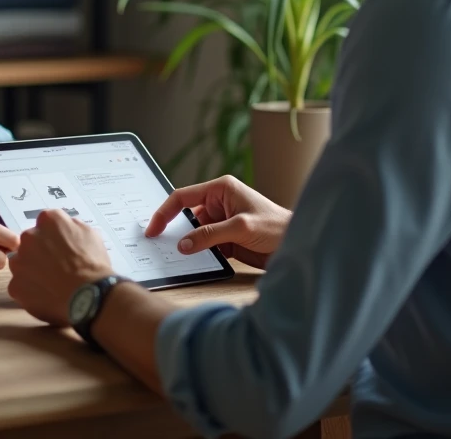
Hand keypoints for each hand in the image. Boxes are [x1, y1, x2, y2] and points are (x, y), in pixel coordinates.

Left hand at [7, 209, 113, 326]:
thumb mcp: (90, 234)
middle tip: (56, 265)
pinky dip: (30, 291)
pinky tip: (47, 294)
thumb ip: (72, 226)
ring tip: (52, 282)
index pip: (45, 223)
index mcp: (49, 220)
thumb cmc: (93, 265)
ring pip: (22, 263)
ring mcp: (19, 262)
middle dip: (40, 252)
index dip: (54, 236)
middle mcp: (29, 237)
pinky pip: (20, 286)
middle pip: (30, 242)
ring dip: (32, 270)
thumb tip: (65, 229)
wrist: (90, 297)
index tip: (61, 246)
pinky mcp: (15, 285)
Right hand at [145, 176, 290, 269]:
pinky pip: (204, 245)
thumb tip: (184, 245)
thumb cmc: (277, 226)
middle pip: (186, 216)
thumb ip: (210, 235)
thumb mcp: (241, 227)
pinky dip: (197, 253)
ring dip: (186, 244)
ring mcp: (221, 222)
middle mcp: (218, 203)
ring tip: (172, 256)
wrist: (298, 245)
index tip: (153, 229)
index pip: (183, 197)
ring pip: (193, 233)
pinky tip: (191, 262)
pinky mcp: (226, 240)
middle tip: (157, 245)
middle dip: (173, 230)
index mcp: (221, 189)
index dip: (165, 212)